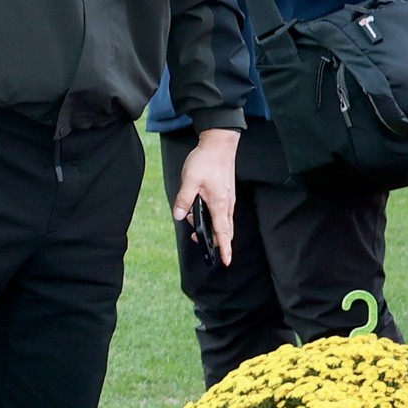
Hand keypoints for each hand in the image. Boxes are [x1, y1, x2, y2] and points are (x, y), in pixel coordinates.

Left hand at [172, 129, 239, 262]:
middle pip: (224, 230)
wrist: (219, 145)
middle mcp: (227, 204)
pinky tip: (198, 208)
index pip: (223, 232)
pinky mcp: (225, 194)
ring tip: (191, 218)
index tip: (227, 261)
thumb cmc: (205, 162)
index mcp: (219, 204)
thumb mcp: (189, 180)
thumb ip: (183, 199)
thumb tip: (179, 216)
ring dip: (209, 226)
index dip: (224, 248)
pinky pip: (221, 212)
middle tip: (196, 239)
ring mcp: (228, 199)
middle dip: (213, 239)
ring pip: (222, 221)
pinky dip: (211, 216)